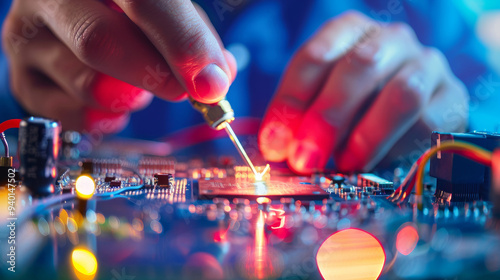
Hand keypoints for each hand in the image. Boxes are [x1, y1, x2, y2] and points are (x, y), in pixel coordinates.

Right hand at [2, 0, 235, 131]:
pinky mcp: (23, 79)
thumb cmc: (128, 9)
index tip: (210, 84)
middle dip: (153, 76)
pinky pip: (70, 115)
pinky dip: (106, 118)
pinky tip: (117, 103)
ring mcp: (29, 37)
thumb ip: (192, 35)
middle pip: (99, 42)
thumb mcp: (166, 6)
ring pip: (86, 84)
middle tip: (182, 90)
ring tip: (139, 84)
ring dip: (129, 97)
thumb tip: (214, 80)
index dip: (181, 45)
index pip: (143, 2)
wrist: (73, 9)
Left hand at [258, 11, 467, 173]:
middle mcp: (389, 40)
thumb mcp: (319, 103)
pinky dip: (397, 147)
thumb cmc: (355, 104)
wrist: (411, 107)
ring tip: (343, 164)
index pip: (315, 57)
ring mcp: (426, 65)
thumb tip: (276, 147)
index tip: (275, 143)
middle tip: (304, 158)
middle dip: (327, 118)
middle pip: (359, 68)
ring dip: (366, 136)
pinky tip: (374, 163)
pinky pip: (429, 122)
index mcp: (349, 32)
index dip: (291, 103)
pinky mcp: (452, 98)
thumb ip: (299, 118)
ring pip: (402, 94)